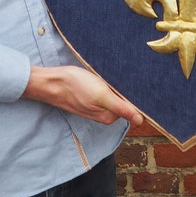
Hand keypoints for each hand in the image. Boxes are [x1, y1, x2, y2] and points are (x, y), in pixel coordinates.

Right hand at [22, 65, 143, 125]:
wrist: (54, 81)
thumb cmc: (77, 87)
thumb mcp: (102, 96)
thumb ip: (121, 108)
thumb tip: (141, 120)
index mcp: (110, 116)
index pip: (131, 107)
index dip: (135, 95)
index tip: (139, 84)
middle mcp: (105, 113)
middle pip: (124, 101)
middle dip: (126, 90)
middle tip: (124, 76)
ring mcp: (97, 105)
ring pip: (115, 95)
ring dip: (117, 86)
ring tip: (113, 76)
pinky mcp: (91, 97)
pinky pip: (106, 91)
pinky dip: (109, 84)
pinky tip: (105, 78)